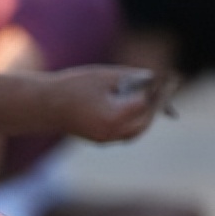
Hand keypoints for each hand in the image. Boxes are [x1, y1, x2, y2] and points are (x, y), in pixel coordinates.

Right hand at [47, 65, 172, 141]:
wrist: (45, 106)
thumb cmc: (73, 86)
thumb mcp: (105, 76)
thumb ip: (132, 78)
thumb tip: (153, 80)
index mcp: (115, 116)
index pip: (146, 104)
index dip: (159, 91)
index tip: (169, 79)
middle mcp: (112, 132)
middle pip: (145, 122)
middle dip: (155, 106)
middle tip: (165, 90)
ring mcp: (106, 139)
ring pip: (136, 131)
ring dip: (146, 116)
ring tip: (153, 99)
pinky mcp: (100, 140)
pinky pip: (125, 134)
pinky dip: (134, 122)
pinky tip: (137, 109)